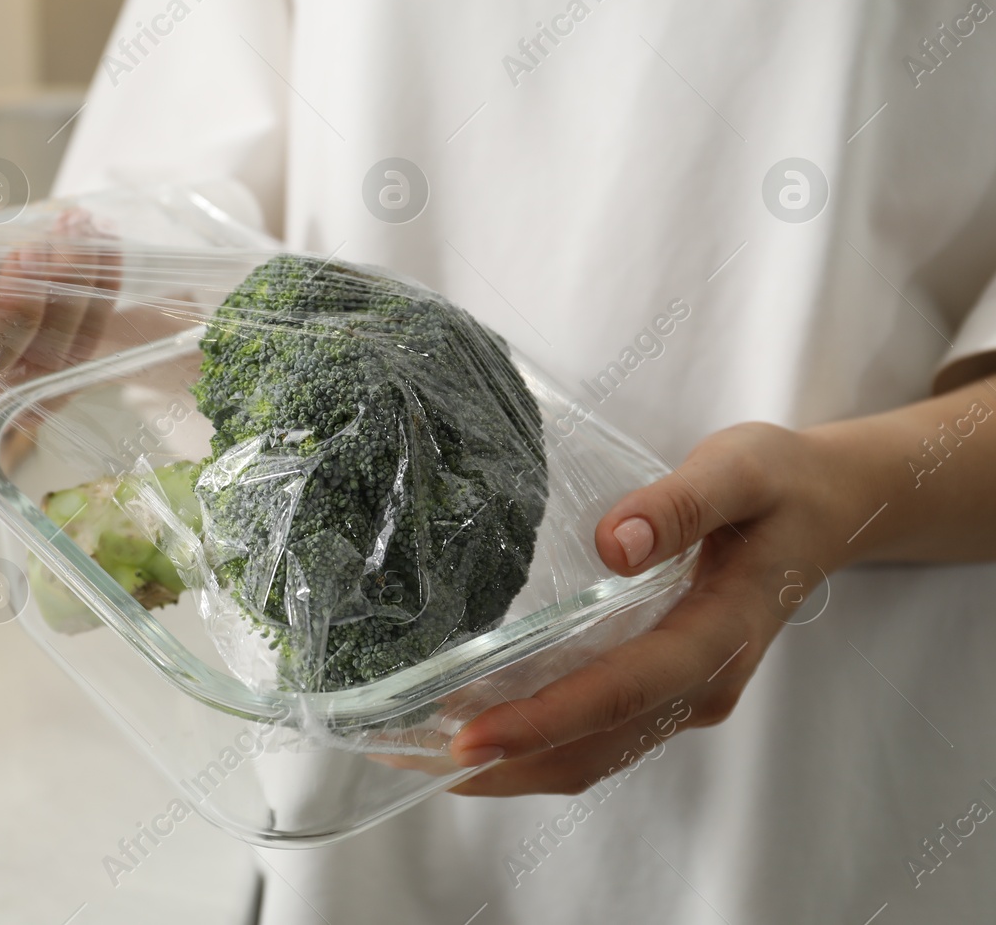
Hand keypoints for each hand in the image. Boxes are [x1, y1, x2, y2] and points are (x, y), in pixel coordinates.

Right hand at [0, 184, 118, 426]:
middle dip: (5, 316)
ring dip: (59, 298)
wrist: (36, 259)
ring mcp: (4, 394)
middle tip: (23, 254)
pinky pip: (81, 351)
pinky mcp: (56, 386)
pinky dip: (96, 294)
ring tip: (68, 237)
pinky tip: (100, 247)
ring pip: (34, 367)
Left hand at [447, 421, 854, 796]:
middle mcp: (702, 686)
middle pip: (594, 746)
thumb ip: (681, 503)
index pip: (620, 692)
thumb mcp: (740, 469)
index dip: (542, 720)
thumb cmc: (778, 485)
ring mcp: (684, 697)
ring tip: (417, 753)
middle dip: (503, 761)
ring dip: (510, 764)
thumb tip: (612, 544)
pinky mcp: (666, 690)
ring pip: (591, 754)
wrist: (828, 511)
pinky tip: (474, 729)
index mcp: (719, 637)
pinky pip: (597, 735)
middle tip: (406, 755)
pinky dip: (535, 744)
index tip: (467, 737)